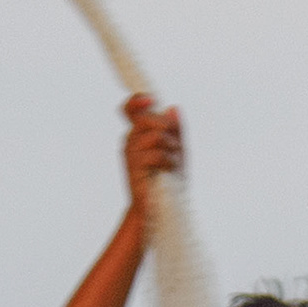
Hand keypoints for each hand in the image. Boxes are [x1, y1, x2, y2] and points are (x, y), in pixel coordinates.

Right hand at [120, 94, 184, 209]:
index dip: (137, 100)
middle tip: (175, 147)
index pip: (130, 109)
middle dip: (168, 130)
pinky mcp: (133, 166)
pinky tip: (169, 169)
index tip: (151, 99)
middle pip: (149, 119)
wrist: (161, 207)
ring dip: (172, 148)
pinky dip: (169, 160)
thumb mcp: (177, 151)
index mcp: (139, 134)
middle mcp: (131, 140)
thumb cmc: (169, 179)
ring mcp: (130, 152)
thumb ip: (176, 130)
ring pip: (155, 135)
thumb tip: (174, 108)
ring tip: (173, 161)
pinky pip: (155, 153)